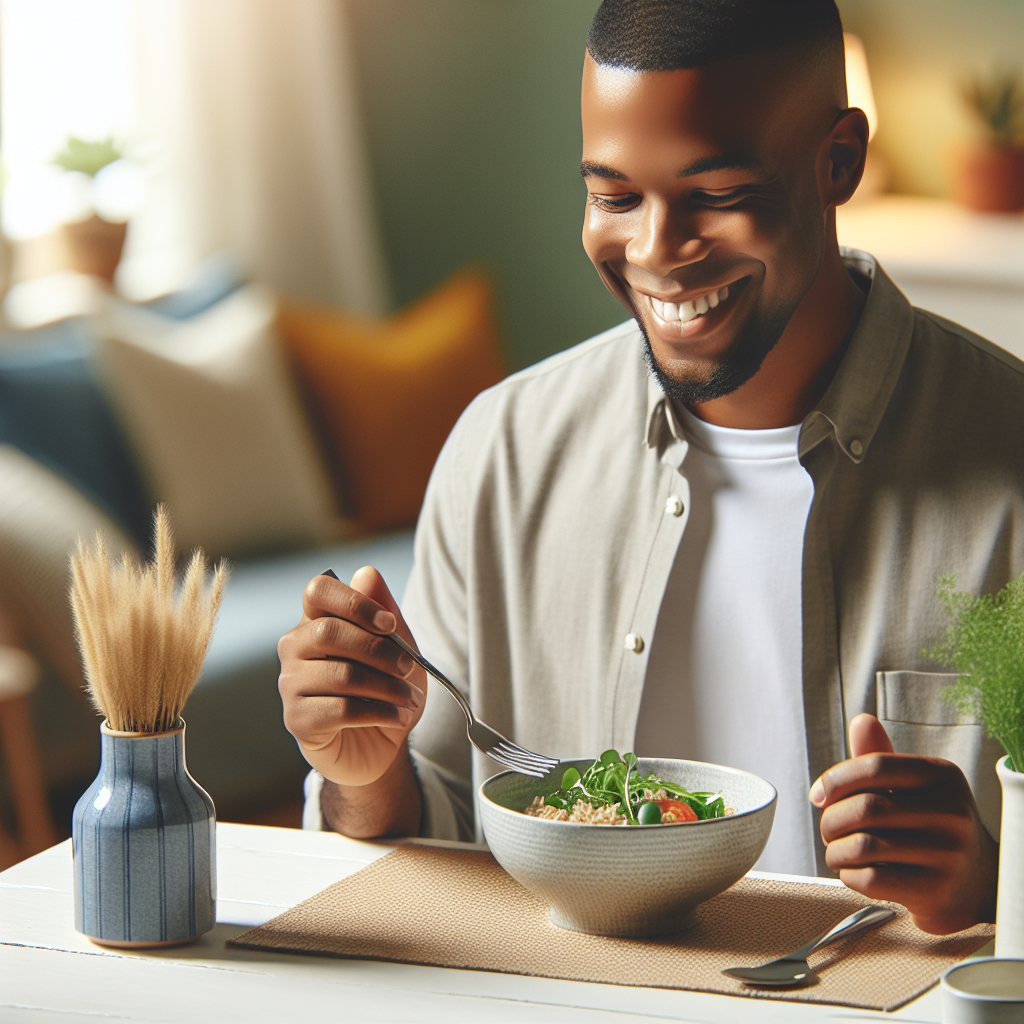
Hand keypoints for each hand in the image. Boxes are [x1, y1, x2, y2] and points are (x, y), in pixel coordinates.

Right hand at [278, 566, 426, 787]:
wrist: (381, 744)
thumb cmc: (384, 687)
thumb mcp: (398, 648)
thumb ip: (384, 612)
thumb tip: (367, 573)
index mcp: (316, 620)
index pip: (318, 591)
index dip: (354, 602)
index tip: (389, 623)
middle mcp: (294, 648)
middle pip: (328, 632)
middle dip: (379, 650)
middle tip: (409, 668)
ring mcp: (291, 685)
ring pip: (340, 675)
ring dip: (387, 687)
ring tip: (411, 698)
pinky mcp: (297, 720)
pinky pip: (341, 711)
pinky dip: (380, 712)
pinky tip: (398, 717)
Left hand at [809, 713, 997, 933]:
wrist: (972, 881)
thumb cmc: (928, 824)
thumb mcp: (911, 786)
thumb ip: (880, 756)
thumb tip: (861, 721)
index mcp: (943, 776)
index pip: (875, 766)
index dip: (835, 779)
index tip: (818, 795)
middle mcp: (953, 812)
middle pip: (865, 808)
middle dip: (831, 820)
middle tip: (828, 829)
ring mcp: (949, 855)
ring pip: (864, 846)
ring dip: (835, 850)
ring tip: (837, 851)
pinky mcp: (938, 892)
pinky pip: (872, 879)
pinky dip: (849, 875)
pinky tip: (854, 871)